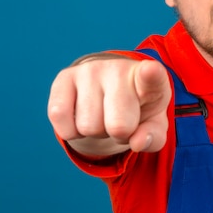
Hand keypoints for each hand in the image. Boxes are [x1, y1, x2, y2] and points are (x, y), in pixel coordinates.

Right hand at [47, 57, 171, 155]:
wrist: (110, 92)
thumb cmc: (137, 110)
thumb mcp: (153, 125)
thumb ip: (153, 137)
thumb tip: (138, 143)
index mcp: (152, 79)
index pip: (152, 76)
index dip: (151, 74)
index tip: (150, 70)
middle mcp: (120, 69)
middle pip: (118, 126)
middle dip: (119, 135)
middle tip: (121, 121)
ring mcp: (91, 70)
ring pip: (88, 127)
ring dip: (96, 132)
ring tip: (103, 115)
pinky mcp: (65, 76)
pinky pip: (59, 117)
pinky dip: (71, 130)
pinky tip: (81, 115)